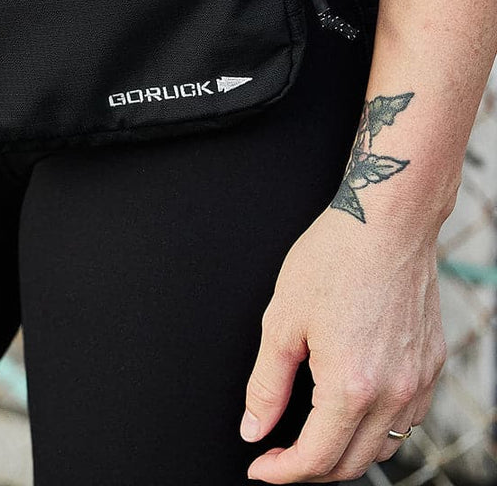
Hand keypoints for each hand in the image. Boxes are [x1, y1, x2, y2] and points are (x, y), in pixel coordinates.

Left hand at [240, 206, 446, 481]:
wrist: (385, 223)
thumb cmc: (333, 258)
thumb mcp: (281, 320)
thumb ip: (265, 384)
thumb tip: (254, 427)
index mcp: (352, 385)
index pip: (317, 459)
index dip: (282, 472)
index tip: (261, 468)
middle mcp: (393, 393)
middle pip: (351, 463)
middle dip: (310, 470)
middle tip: (278, 455)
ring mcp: (417, 382)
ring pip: (383, 447)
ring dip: (344, 452)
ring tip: (309, 434)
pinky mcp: (430, 366)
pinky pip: (405, 419)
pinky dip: (375, 428)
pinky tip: (349, 408)